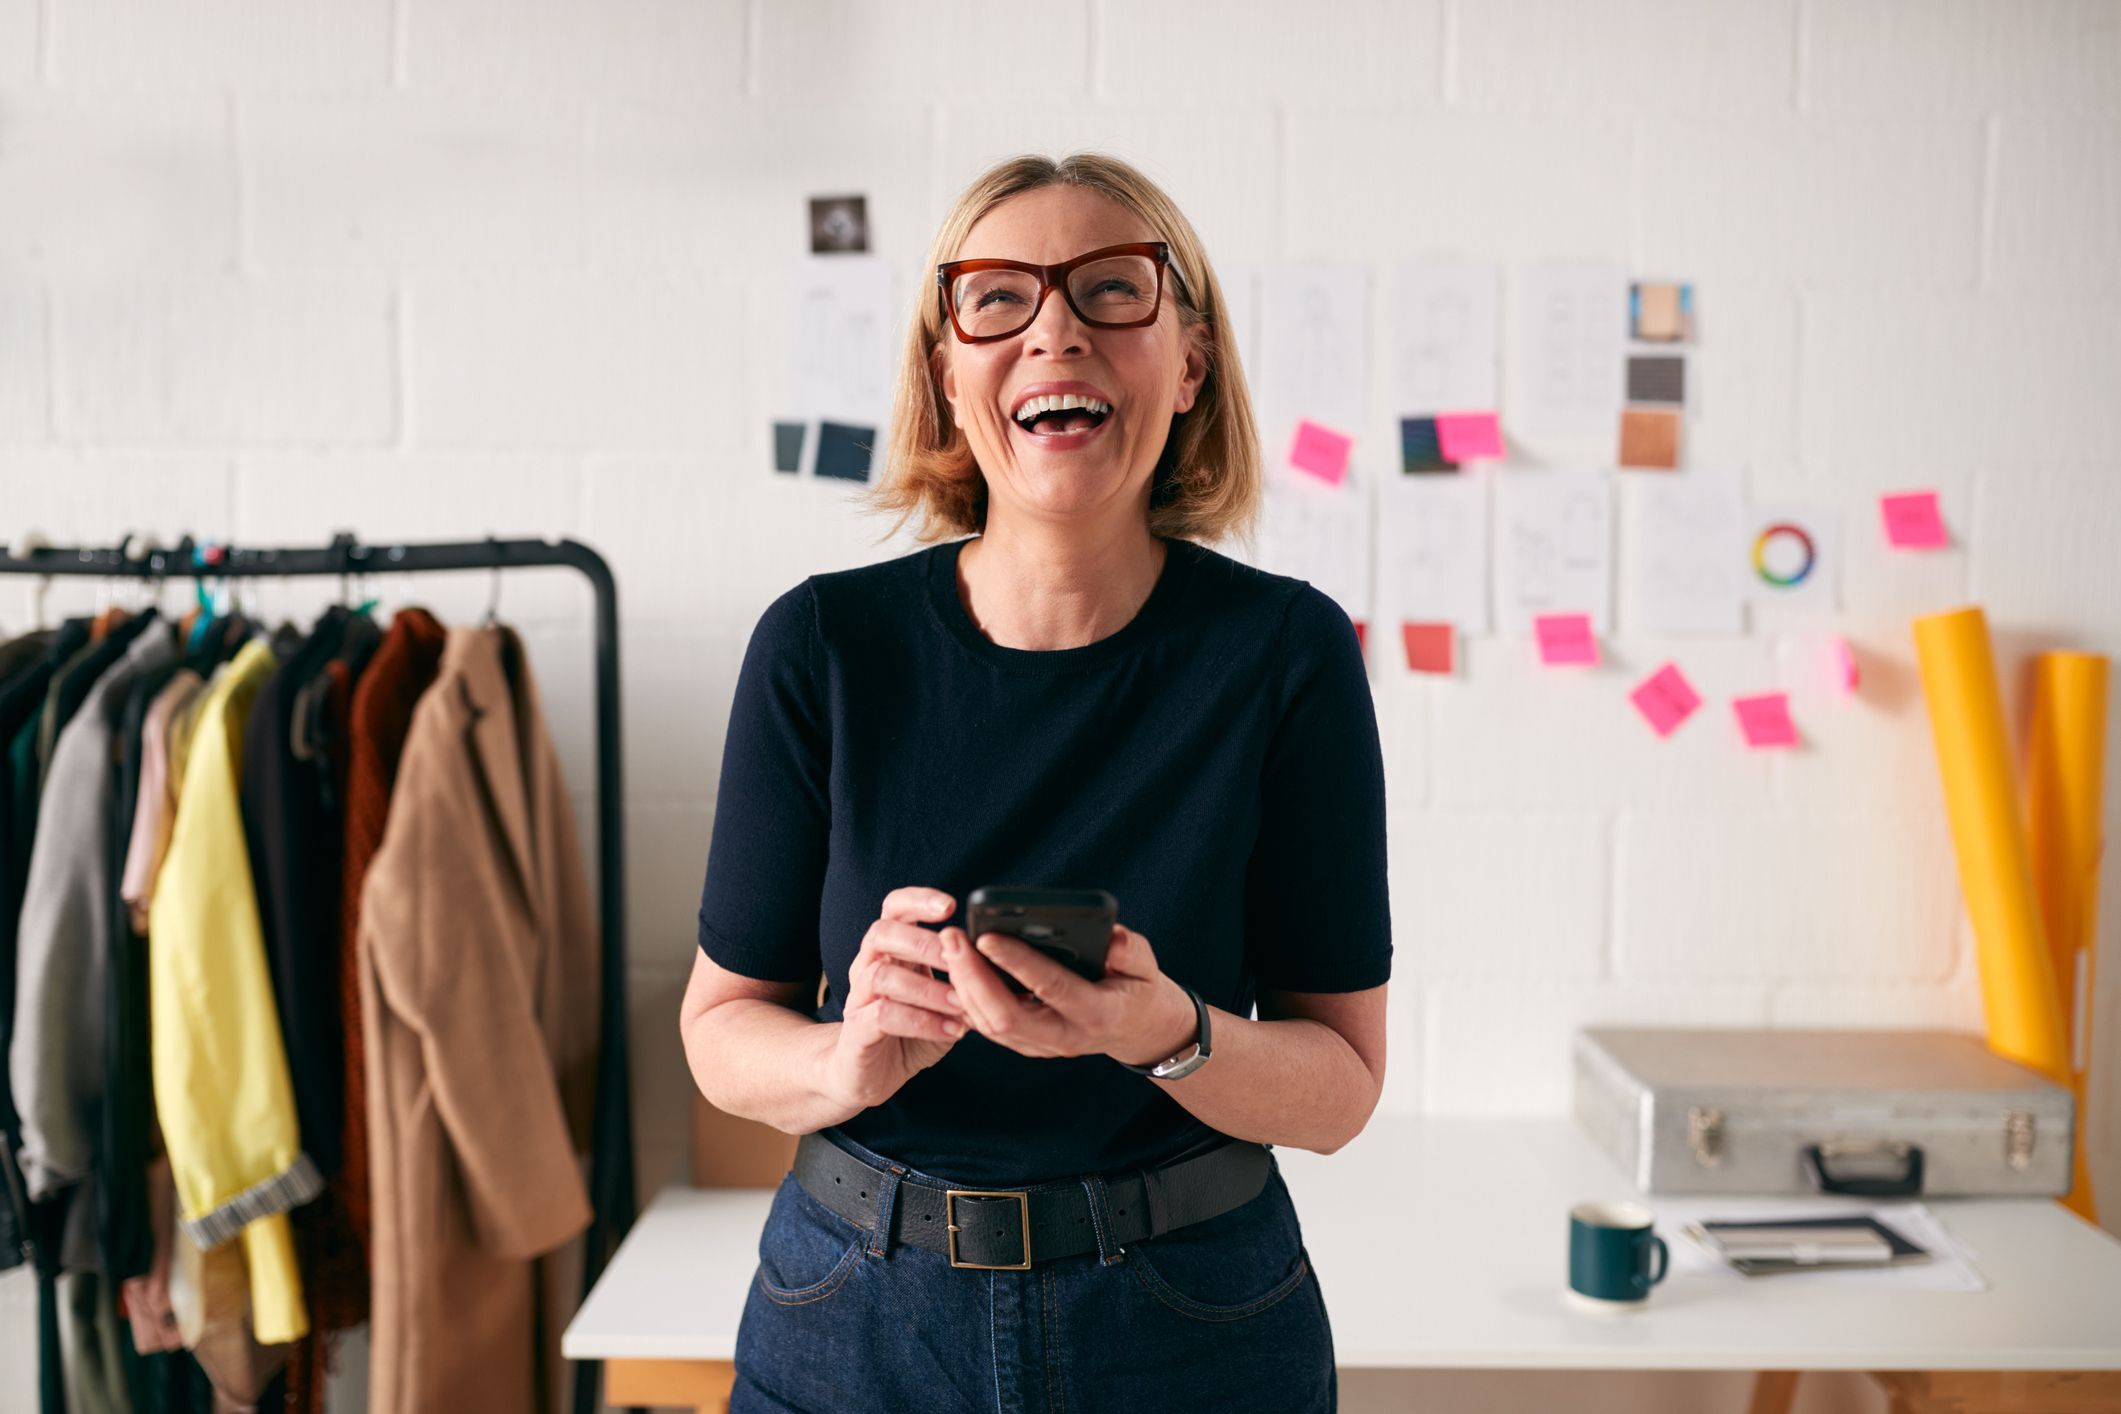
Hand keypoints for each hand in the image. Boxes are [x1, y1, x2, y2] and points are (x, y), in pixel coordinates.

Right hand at [820, 887, 969, 1112]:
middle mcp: (868, 966)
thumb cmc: (910, 1030)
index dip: (918, 899)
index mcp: (890, 950)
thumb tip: (1004, 962)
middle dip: (924, 942)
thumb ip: (964, 979)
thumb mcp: (942, 999)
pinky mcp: (856, 1031)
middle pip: (882, 932)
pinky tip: (951, 1031)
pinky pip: (882, 1015)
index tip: (950, 906)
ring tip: (962, 1004)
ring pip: (882, 975)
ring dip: (927, 988)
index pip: (895, 908)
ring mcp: (858, 998)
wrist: (868, 1075)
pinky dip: (921, 1021)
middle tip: (959, 958)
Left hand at [939, 921, 1196, 1065]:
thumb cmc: (1137, 988)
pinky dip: (966, 998)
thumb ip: (1132, 952)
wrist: (1135, 1030)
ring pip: (989, 1024)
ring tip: (949, 945)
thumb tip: (1112, 939)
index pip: (1051, 987)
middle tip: (952, 937)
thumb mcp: (1147, 968)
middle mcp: (1064, 1036)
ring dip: (963, 986)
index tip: (987, 936)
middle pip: (1005, 1015)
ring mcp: (1042, 1045)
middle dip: (973, 977)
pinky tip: (955, 968)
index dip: (1018, 963)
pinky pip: (987, 1026)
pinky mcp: (1026, 1044)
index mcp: (1097, 1014)